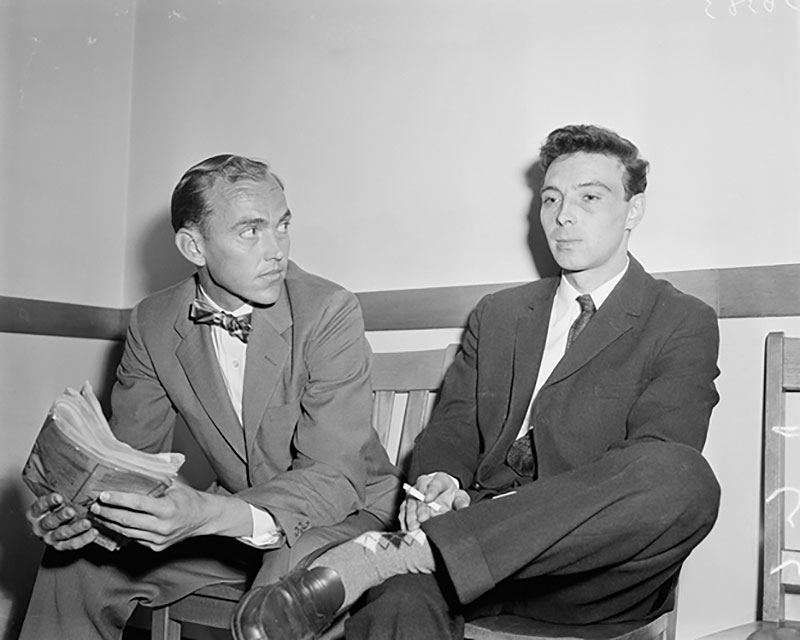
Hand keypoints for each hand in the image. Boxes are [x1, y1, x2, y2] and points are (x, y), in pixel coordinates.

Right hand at [26, 492, 98, 550]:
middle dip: (61, 516)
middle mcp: (41, 526)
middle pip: (49, 522)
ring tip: (87, 523)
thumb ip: (62, 487)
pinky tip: (93, 532)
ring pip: (61, 534)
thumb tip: (72, 467)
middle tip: (71, 511)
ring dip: (75, 528)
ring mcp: (50, 537)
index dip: (48, 502)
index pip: (39, 506)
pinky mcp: (61, 545)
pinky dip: (83, 539)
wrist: (61, 521)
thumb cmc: (60, 504)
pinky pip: (72, 544)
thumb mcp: (57, 496)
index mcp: (36, 513)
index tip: (58, 497)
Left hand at [90, 481, 211, 551]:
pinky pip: (134, 539)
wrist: (205, 519)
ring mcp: (158, 539)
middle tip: (94, 506)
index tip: (103, 495)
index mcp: (167, 509)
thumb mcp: (175, 485)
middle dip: (108, 513)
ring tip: (99, 515)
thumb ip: (156, 481)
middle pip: (127, 520)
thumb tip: (133, 470)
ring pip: (127, 532)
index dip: (118, 499)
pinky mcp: (156, 547)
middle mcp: (162, 526)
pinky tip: (113, 524)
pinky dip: (122, 531)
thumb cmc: (189, 499)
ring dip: (111, 524)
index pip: (137, 503)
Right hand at [400, 472, 469, 530]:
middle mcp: (424, 483)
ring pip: (410, 502)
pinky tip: (405, 527)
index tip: (428, 499)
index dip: (431, 491)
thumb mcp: (459, 497)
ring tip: (412, 526)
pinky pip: (403, 508)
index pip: (435, 484)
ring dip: (410, 515)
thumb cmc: (451, 496)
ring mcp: (414, 492)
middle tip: (421, 519)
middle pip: (420, 494)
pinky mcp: (408, 501)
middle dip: (420, 508)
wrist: (442, 494)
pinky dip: (404, 518)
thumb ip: (461, 502)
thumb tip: (463, 507)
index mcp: (439, 480)